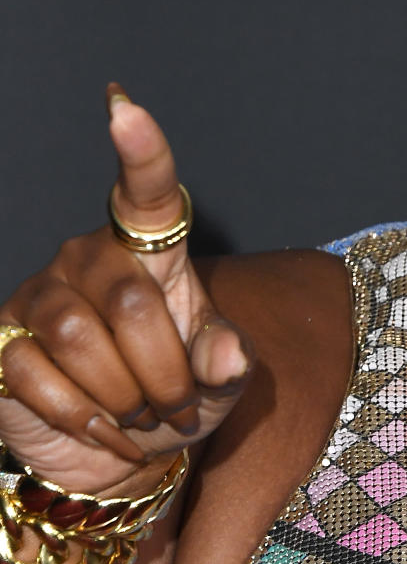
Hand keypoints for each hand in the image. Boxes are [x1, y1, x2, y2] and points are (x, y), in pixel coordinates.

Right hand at [0, 89, 250, 498]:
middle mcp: (88, 260)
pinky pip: (41, 378)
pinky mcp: (4, 342)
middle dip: (165, 373)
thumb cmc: (176, 398)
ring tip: (139, 417)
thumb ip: (228, 362)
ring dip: (123, 396)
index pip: (147, 195)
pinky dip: (84, 419)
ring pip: (82, 340)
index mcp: (149, 252)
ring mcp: (42, 297)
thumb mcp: (219, 382)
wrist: (122, 453)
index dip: (140, 154)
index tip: (125, 110)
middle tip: (176, 407)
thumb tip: (227, 356)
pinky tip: (104, 431)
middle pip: (130, 304)